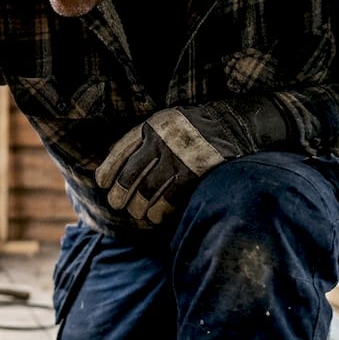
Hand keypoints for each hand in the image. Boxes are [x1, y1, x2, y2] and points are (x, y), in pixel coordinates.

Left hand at [95, 100, 292, 224]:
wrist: (236, 123)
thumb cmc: (194, 129)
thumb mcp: (166, 123)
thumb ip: (144, 139)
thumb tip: (115, 165)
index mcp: (152, 126)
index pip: (120, 151)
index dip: (108, 170)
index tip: (102, 184)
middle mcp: (162, 140)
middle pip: (131, 174)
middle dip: (120, 194)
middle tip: (117, 205)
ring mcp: (179, 156)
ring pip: (148, 190)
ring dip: (138, 206)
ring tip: (137, 213)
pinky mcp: (196, 171)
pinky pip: (171, 197)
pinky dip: (160, 210)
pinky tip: (156, 216)